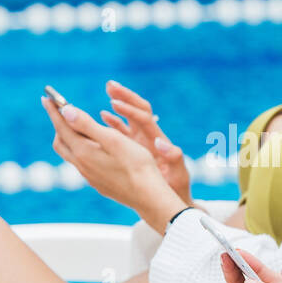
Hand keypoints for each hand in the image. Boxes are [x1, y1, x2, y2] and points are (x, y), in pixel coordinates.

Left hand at [43, 96, 181, 227]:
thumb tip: (65, 111)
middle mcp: (82, 165)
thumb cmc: (136, 165)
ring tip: (78, 127)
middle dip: (59, 124)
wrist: (148, 196)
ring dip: (70, 138)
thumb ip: (87, 125)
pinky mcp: (98, 183)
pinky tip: (95, 148)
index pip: (62, 126)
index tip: (46, 97)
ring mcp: (89, 176)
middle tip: (63, 111)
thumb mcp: (113, 139)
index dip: (54, 110)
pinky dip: (82, 149)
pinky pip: (82, 163)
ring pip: (71, 154)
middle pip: (61, 142)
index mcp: (83, 152)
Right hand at [102, 80, 191, 206]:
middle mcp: (149, 138)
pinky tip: (102, 115)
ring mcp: (141, 142)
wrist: (173, 198)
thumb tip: (163, 144)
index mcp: (157, 141)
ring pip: (129, 118)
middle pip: (138, 110)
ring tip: (108, 90)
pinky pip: (123, 131)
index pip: (144, 119)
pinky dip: (114, 122)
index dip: (130, 110)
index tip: (114, 102)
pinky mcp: (134, 149)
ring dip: (120, 103)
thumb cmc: (177, 188)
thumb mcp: (179, 175)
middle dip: (125, 96)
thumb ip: (174, 158)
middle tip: (110, 84)